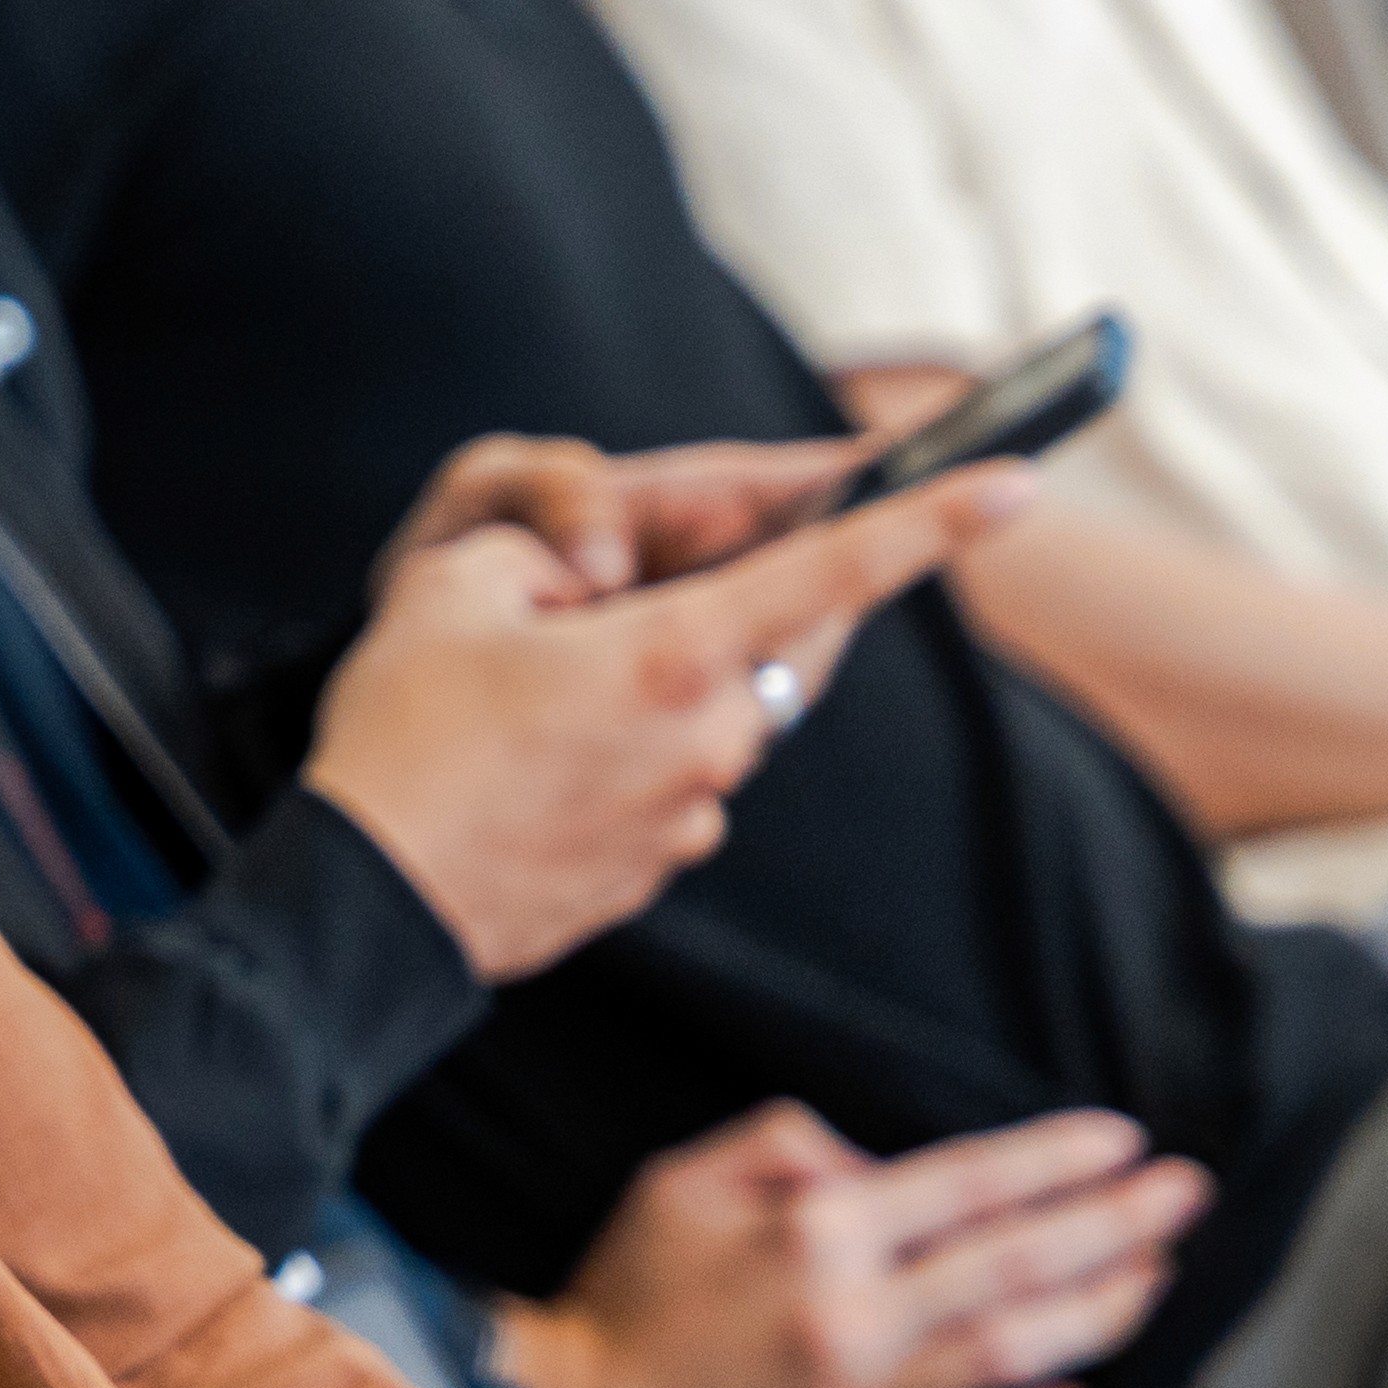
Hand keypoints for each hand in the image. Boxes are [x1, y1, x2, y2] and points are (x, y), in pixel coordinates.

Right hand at [307, 461, 1034, 979]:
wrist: (371, 904)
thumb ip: (538, 554)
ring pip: (703, 714)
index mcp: (671, 654)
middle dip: (708, 605)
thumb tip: (590, 588)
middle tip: (597, 603)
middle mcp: (708, 737)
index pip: (833, 573)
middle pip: (758, 642)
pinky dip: (614, 757)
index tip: (1016, 483)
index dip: (932, 521)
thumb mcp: (448, 588)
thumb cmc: (403, 739)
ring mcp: (691, 814)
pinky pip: (664, 783)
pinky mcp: (658, 869)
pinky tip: (520, 770)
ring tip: (518, 705)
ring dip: (642, 689)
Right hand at [488, 1102, 1212, 1387]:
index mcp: (812, 1236)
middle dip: (1114, 1222)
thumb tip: (875, 1165)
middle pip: (1014, 1264)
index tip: (1123, 1139)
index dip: (1054, 1159)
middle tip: (1186, 1193)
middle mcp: (852, 1318)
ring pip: (1015, 1356)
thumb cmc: (631, 1288)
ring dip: (1100, 1312)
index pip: (966, 1183)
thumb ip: (784, 1146)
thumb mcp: (682, 1178)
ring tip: (1158, 1275)